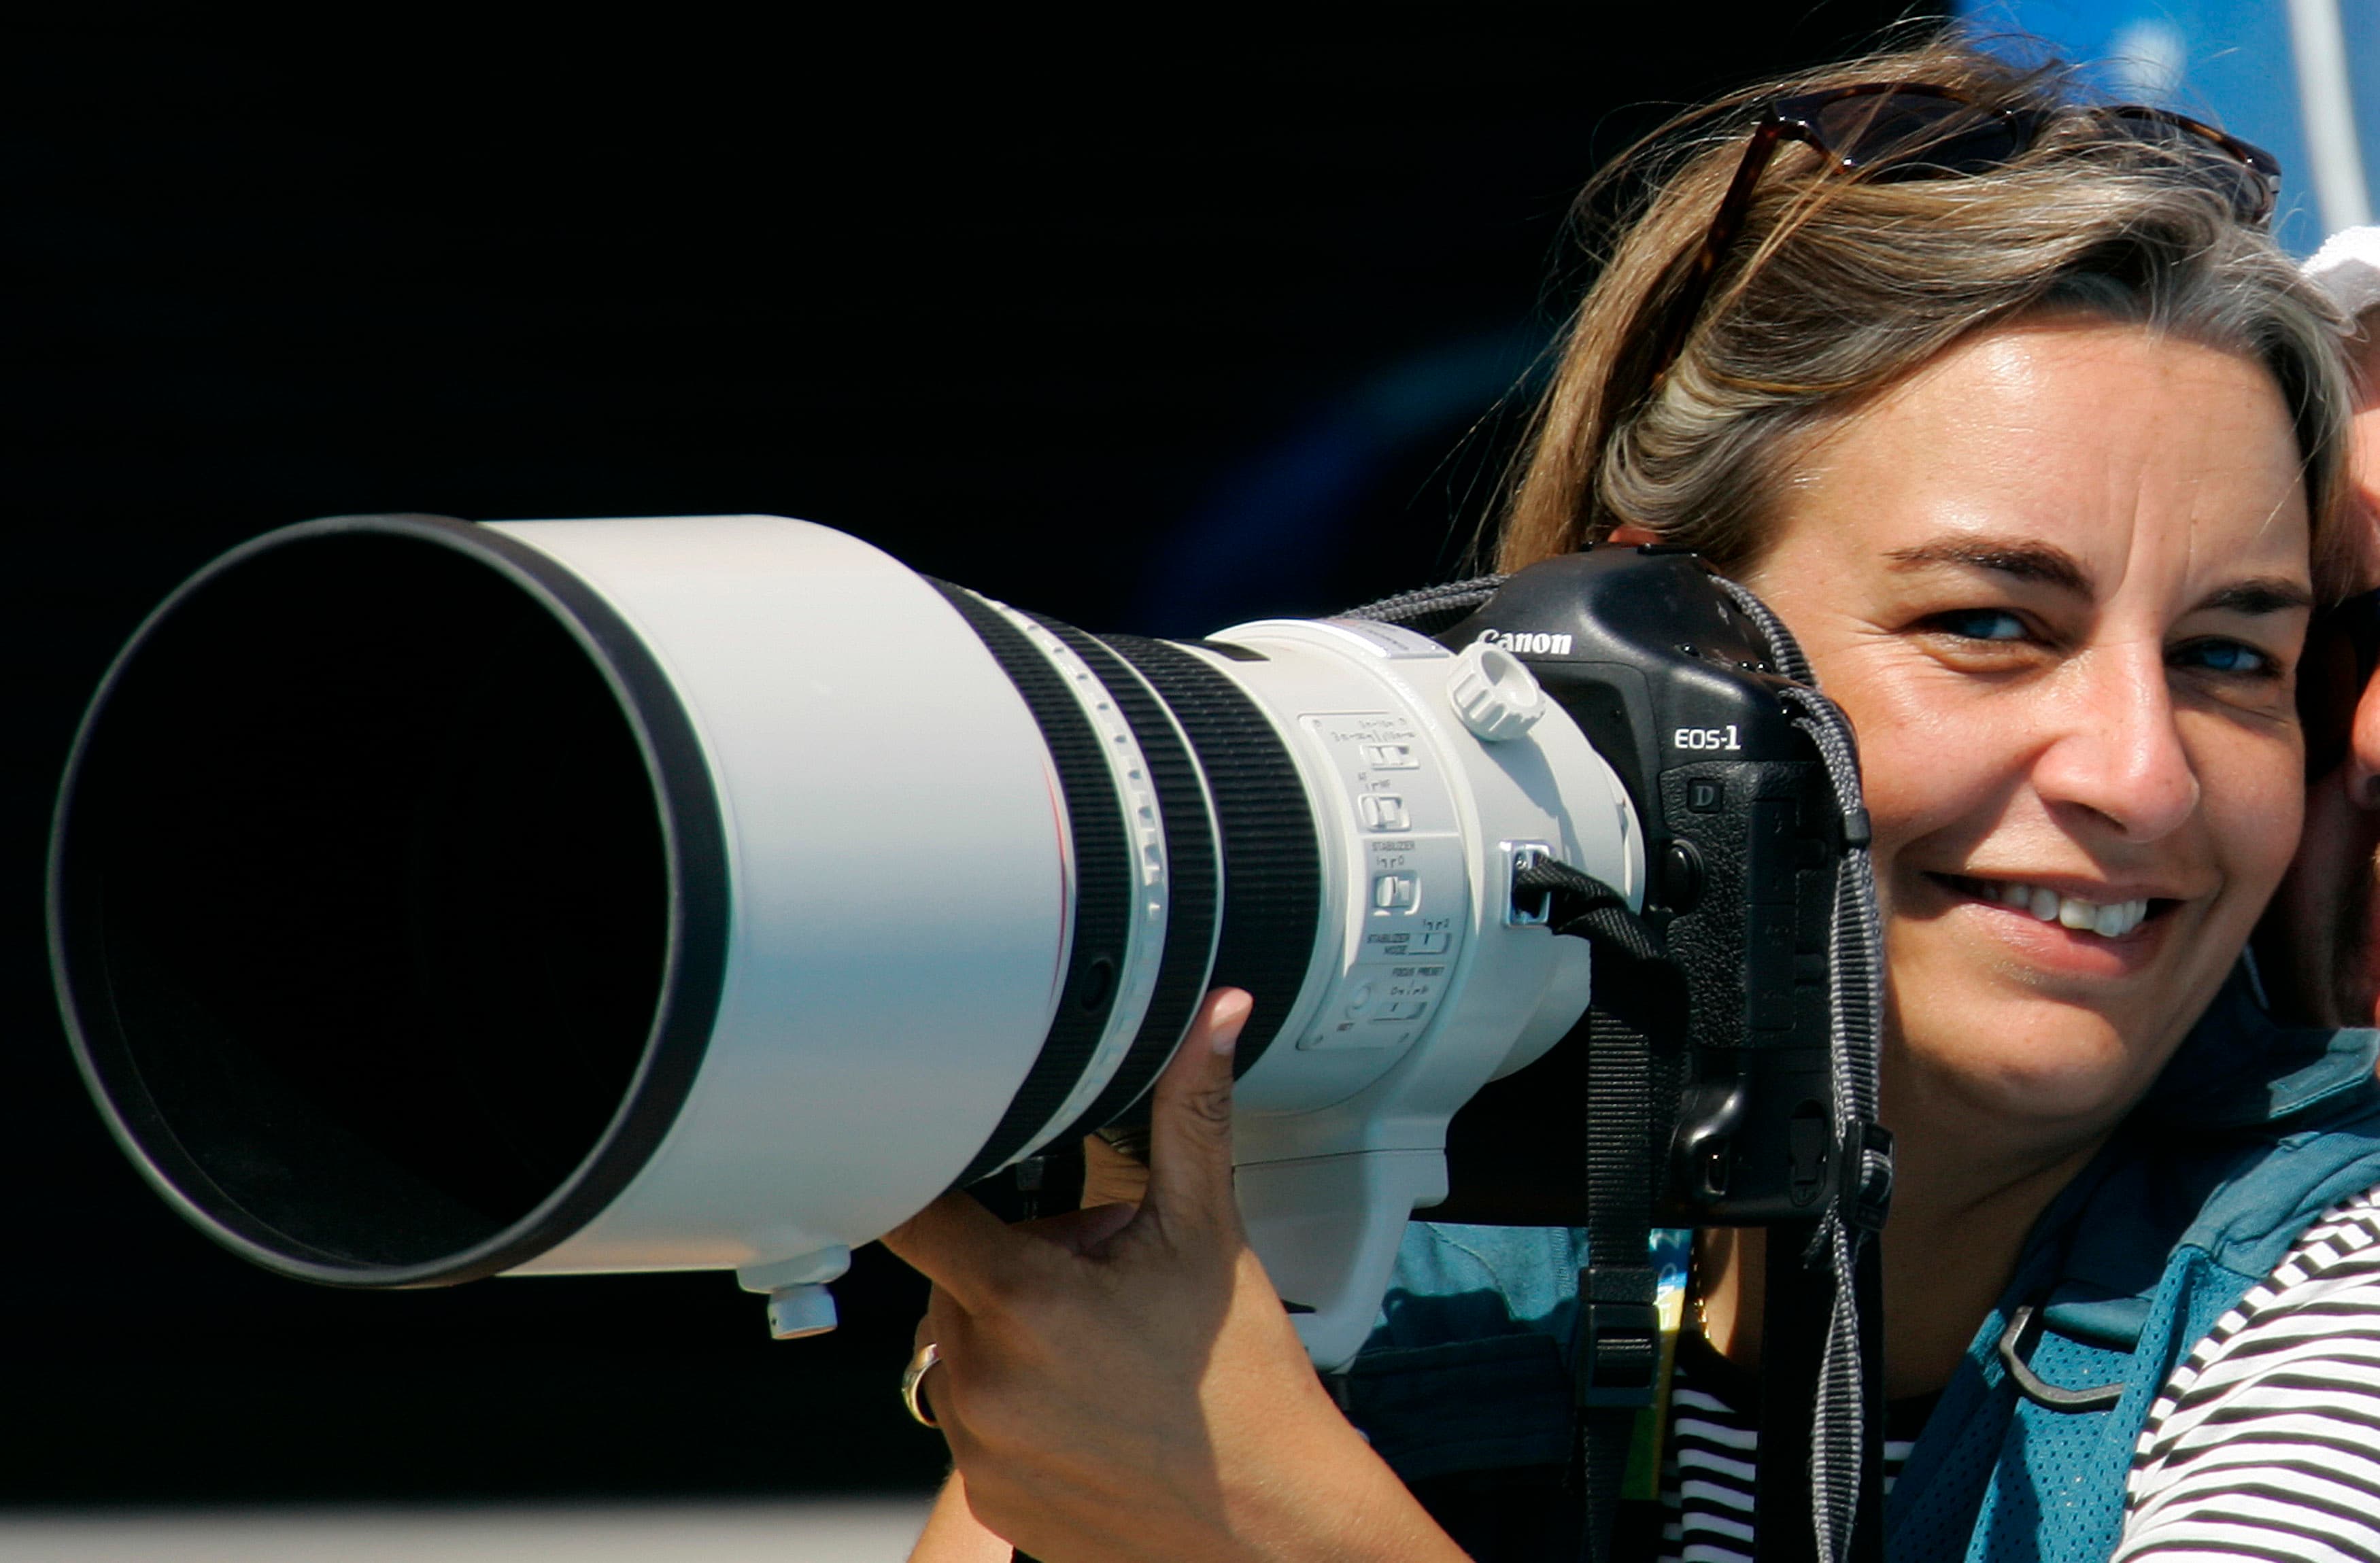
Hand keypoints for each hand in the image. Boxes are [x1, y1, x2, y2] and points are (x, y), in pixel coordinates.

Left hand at [882, 990, 1459, 1562]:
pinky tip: (1088, 1403)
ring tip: (1099, 1346)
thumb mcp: (1212, 1236)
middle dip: (1012, 1261)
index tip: (922, 1156)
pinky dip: (1015, 1400)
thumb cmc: (1247, 1394)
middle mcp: (985, 1380)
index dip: (912, 1173)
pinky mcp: (987, 1495)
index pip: (913, 1214)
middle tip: (1098, 1277)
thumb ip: (1193, 1117)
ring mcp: (980, 1447)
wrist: (1274, 1528)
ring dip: (1008, 1332)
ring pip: (958, 1348)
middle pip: (950, 1277)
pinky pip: (972, 1419)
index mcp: (1026, 1302)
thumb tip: (1215, 1020)